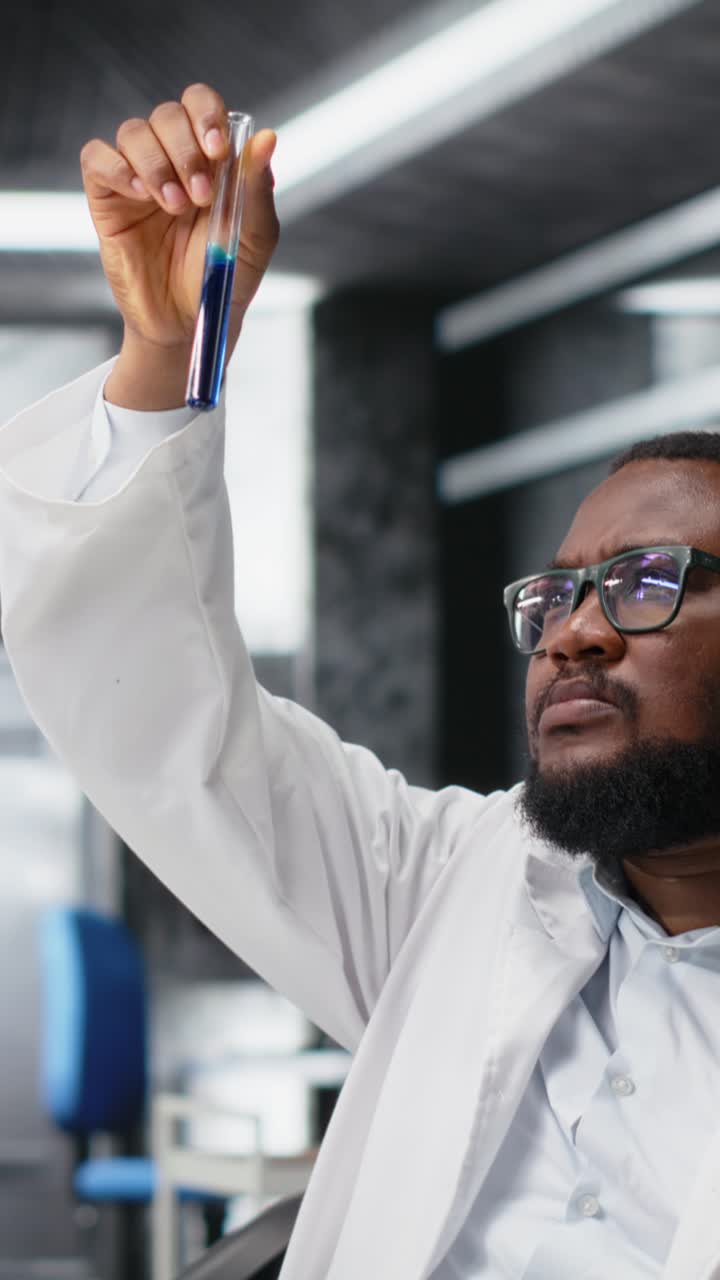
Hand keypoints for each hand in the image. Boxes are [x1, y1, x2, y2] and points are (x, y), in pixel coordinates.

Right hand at [80, 83, 278, 361]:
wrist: (189, 324)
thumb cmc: (224, 280)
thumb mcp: (253, 237)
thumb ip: (257, 188)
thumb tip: (268, 136)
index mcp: (209, 159)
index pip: (200, 104)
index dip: (206, 115)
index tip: (217, 151)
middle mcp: (172, 160)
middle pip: (167, 115)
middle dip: (185, 149)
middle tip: (199, 197)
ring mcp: (138, 178)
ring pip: (134, 132)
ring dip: (156, 164)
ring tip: (174, 207)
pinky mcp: (107, 200)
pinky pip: (96, 158)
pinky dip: (116, 167)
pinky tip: (138, 194)